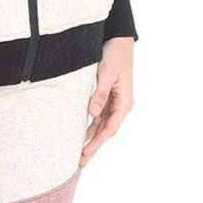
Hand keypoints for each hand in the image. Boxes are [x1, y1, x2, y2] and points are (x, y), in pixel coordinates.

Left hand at [80, 36, 134, 166]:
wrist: (119, 40)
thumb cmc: (115, 55)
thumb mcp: (107, 73)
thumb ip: (100, 94)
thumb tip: (92, 113)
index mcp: (124, 102)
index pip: (110, 128)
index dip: (97, 142)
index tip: (84, 153)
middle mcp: (120, 105)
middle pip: (105, 130)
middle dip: (92, 146)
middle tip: (79, 162)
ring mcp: (114, 101)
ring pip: (101, 124)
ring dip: (90, 137)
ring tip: (78, 152)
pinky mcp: (107, 96)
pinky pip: (98, 115)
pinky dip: (90, 125)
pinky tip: (81, 132)